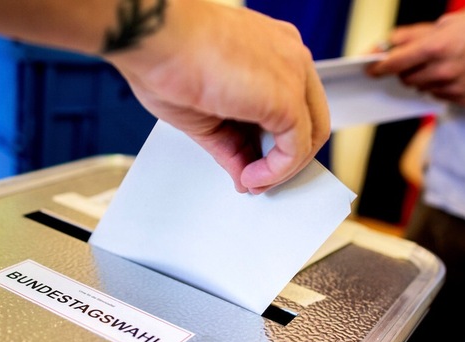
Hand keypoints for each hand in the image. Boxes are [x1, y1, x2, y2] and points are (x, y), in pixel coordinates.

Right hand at [106, 0, 329, 193]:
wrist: (154, 36)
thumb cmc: (166, 57)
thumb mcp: (206, 112)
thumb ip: (232, 144)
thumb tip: (244, 174)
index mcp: (272, 48)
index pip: (292, 102)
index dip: (277, 139)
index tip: (256, 163)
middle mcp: (289, 55)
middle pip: (310, 118)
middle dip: (286, 156)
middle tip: (259, 178)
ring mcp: (293, 73)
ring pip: (310, 134)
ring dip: (283, 168)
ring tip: (253, 181)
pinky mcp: (287, 98)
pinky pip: (296, 148)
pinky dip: (276, 171)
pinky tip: (252, 178)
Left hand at [367, 9, 464, 104]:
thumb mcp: (448, 22)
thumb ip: (414, 35)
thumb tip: (389, 43)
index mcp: (436, 47)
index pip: (394, 63)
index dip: (378, 67)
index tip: (370, 68)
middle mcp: (442, 70)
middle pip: (406, 78)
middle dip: (405, 69)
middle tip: (417, 58)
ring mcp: (453, 87)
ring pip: (421, 88)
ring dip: (422, 78)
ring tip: (442, 62)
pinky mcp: (463, 99)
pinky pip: (438, 96)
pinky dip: (439, 86)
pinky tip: (455, 73)